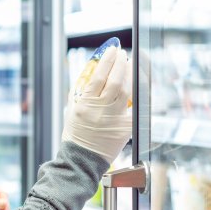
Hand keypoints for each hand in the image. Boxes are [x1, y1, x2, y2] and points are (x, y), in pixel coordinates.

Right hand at [62, 47, 131, 162]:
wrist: (83, 159)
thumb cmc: (76, 134)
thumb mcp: (71, 109)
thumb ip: (81, 91)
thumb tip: (93, 71)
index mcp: (85, 104)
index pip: (99, 76)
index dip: (108, 61)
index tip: (113, 50)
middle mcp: (100, 110)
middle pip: (115, 81)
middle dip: (121, 64)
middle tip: (123, 54)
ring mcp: (114, 119)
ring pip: (127, 92)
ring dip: (130, 76)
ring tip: (131, 65)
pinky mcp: (125, 128)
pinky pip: (135, 108)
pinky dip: (139, 96)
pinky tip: (139, 86)